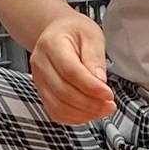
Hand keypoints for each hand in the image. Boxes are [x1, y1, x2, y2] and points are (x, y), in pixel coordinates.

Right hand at [30, 8, 114, 125]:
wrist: (57, 32)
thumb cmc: (74, 31)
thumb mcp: (91, 35)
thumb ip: (95, 57)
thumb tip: (99, 81)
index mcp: (51, 45)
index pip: (70, 72)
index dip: (91, 87)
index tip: (108, 94)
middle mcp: (41, 65)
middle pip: (64, 93)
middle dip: (90, 104)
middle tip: (110, 104)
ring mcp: (39, 81)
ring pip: (59, 107)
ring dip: (83, 113)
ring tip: (102, 109)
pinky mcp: (42, 93)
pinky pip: (56, 112)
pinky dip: (74, 118)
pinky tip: (89, 112)